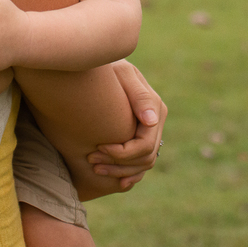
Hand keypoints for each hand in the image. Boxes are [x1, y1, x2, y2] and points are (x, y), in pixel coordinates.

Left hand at [87, 60, 166, 190]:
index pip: (144, 145)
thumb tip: (151, 121)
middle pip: (145, 158)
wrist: (96, 65)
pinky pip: (141, 164)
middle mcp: (156, 122)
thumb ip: (138, 95)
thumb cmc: (105, 67)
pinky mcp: (140, 136)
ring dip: (121, 171)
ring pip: (144, 164)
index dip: (121, 153)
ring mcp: (150, 131)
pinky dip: (130, 175)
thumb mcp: (121, 73)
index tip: (96, 148)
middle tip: (91, 160)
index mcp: (155, 108)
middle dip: (118, 164)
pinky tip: (116, 181)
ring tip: (95, 167)